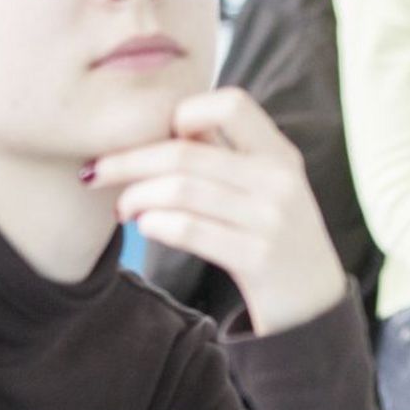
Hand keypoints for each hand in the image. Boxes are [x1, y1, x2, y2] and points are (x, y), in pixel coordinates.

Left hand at [89, 89, 346, 335]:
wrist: (313, 304)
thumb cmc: (274, 237)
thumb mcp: (265, 187)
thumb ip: (227, 154)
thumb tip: (170, 121)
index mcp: (279, 153)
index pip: (229, 104)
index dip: (183, 112)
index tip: (155, 138)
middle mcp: (278, 180)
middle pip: (185, 152)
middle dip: (128, 160)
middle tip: (96, 172)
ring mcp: (271, 220)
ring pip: (181, 190)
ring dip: (136, 197)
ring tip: (123, 208)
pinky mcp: (258, 258)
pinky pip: (190, 230)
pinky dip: (155, 224)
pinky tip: (145, 227)